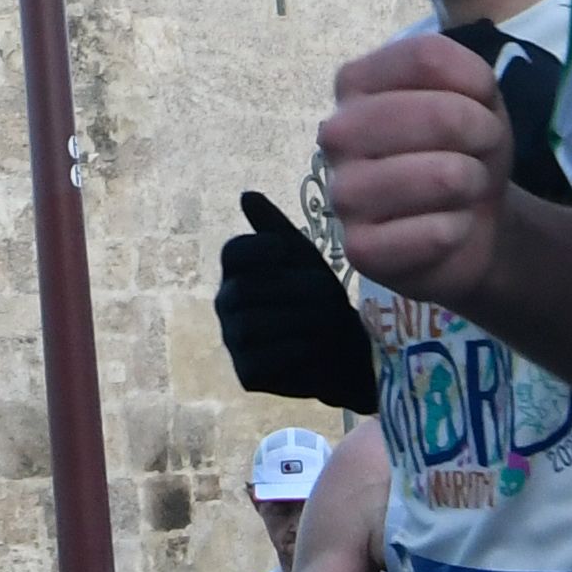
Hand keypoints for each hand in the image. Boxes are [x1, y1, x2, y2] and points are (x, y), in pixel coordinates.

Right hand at [215, 194, 373, 406]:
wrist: (345, 350)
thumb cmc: (322, 297)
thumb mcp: (304, 257)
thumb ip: (275, 227)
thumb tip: (245, 196)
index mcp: (236, 272)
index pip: (233, 253)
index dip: (260, 249)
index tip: (287, 252)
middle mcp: (226, 305)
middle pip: (247, 289)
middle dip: (294, 290)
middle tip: (329, 295)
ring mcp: (233, 341)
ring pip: (255, 325)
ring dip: (301, 320)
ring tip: (330, 320)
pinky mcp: (247, 375)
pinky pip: (266, 358)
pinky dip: (298, 351)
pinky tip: (316, 347)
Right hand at [317, 32, 519, 313]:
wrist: (470, 224)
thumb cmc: (464, 150)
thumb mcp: (478, 99)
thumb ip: (471, 75)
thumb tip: (474, 86)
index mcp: (356, 84)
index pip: (425, 57)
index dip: (476, 83)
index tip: (483, 105)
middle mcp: (336, 134)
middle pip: (431, 114)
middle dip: (479, 134)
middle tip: (480, 153)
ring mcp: (342, 193)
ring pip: (437, 176)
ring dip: (471, 184)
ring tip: (465, 190)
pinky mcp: (359, 250)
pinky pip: (433, 233)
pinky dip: (458, 230)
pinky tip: (448, 230)